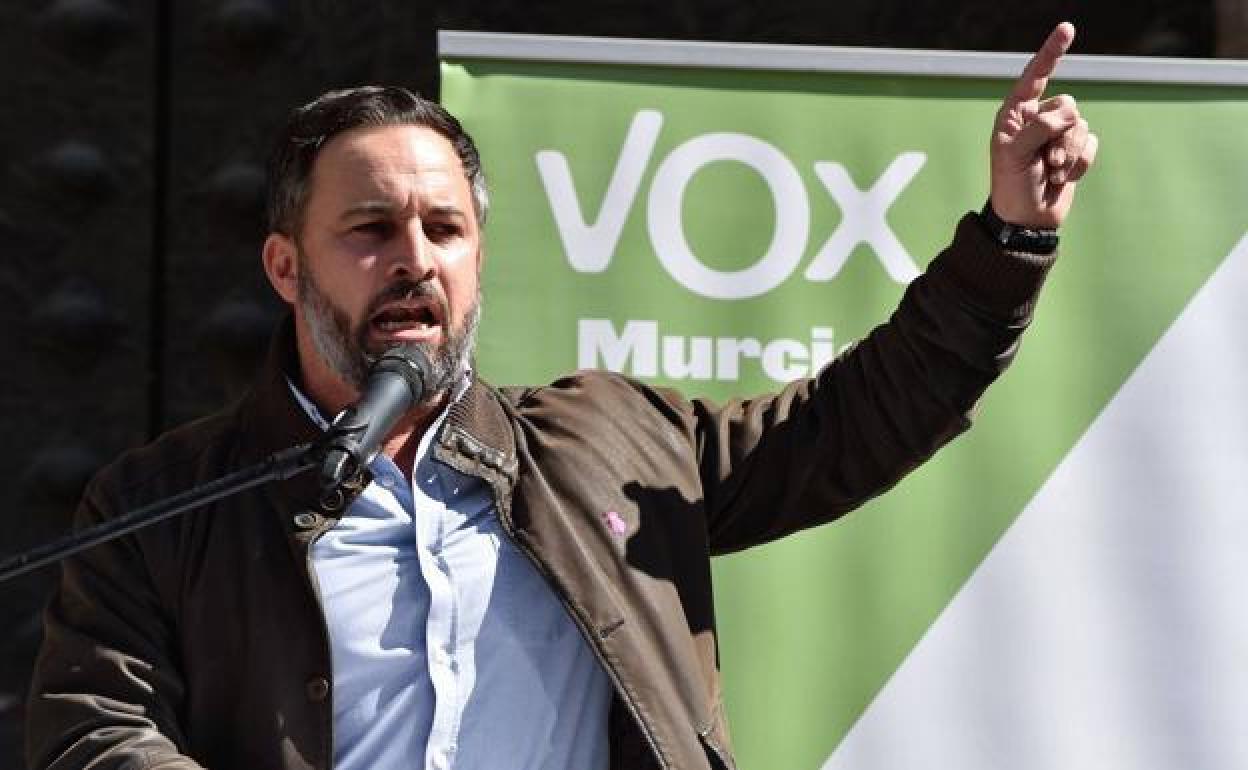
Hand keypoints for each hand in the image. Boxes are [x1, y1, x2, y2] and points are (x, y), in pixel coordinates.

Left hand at [990, 22, 1098, 228]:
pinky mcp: (1076, 150)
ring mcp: (1058, 134)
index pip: (1035, 76)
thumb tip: (1068, 115)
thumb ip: (1038, 128)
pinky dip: (1080, 162)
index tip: (1067, 29)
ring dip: (1069, 153)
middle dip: (1060, 135)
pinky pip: (1091, 143)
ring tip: (1052, 171)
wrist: (1027, 220)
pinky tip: (1064, 177)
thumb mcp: (1014, 154)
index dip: (1051, 53)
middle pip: (1068, 105)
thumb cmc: (1011, 186)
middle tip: (1045, 160)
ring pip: (1081, 125)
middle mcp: (1037, 119)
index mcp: (1015, 114)